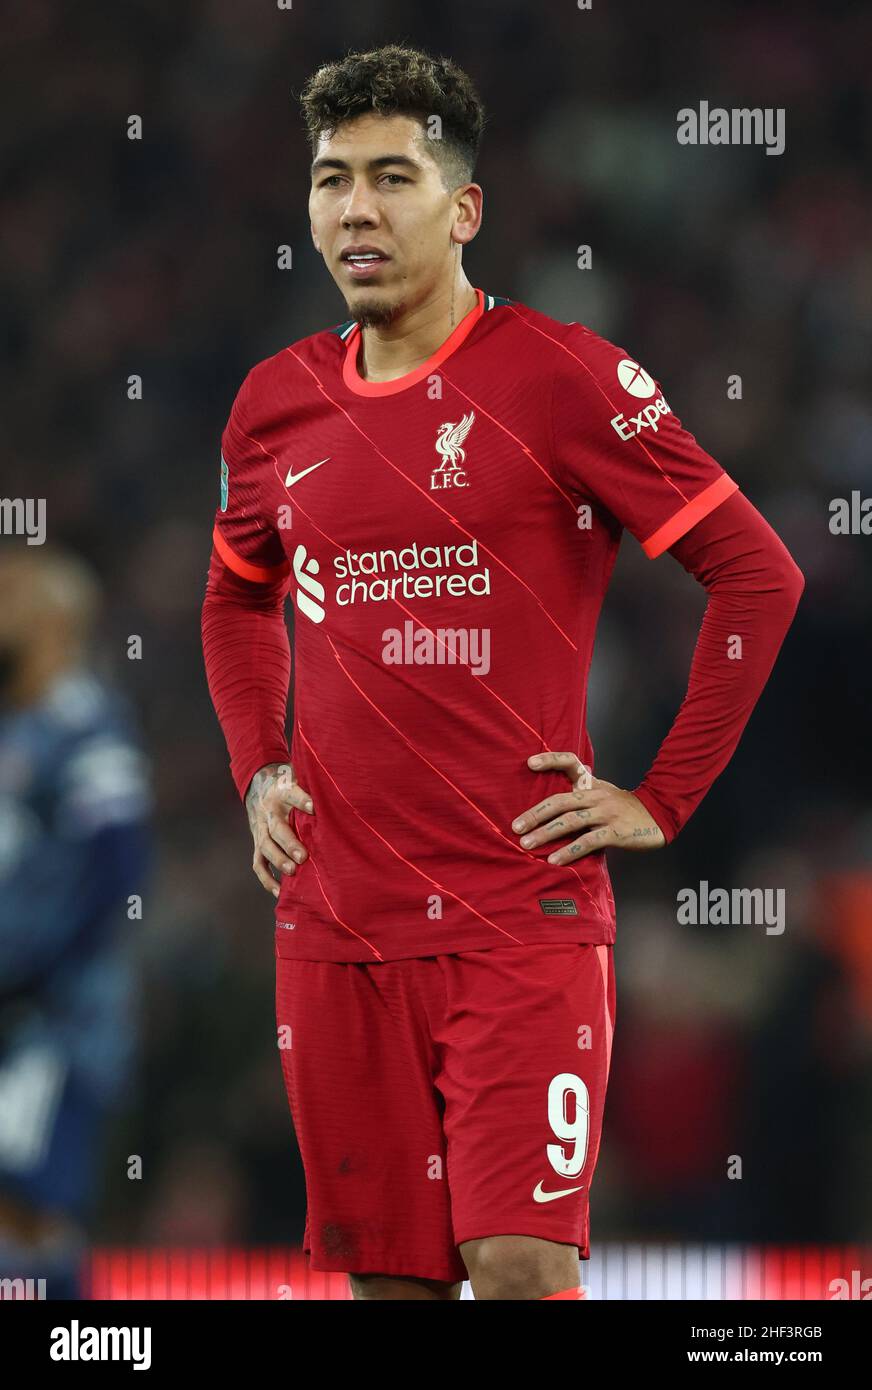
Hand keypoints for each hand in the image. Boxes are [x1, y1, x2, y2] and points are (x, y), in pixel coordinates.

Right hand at [245, 762, 313, 896]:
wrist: (259, 788)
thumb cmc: (288, 787)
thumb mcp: (298, 779)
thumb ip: (314, 788)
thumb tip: (340, 796)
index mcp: (281, 793)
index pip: (291, 794)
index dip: (302, 801)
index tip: (313, 806)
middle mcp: (269, 813)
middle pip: (276, 828)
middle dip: (289, 843)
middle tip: (303, 856)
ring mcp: (260, 830)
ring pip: (265, 846)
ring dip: (278, 860)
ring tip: (292, 872)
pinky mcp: (258, 844)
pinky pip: (258, 863)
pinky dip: (267, 879)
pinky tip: (279, 891)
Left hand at [511, 750, 664, 863]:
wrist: (659, 815)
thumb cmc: (625, 806)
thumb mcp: (603, 791)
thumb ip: (582, 789)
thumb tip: (562, 785)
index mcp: (591, 783)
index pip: (570, 762)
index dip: (550, 760)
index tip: (530, 763)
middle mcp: (596, 795)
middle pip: (560, 801)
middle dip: (535, 814)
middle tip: (516, 827)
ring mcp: (606, 813)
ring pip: (570, 822)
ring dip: (545, 834)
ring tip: (527, 844)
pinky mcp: (615, 831)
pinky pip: (588, 841)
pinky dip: (569, 851)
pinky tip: (554, 860)